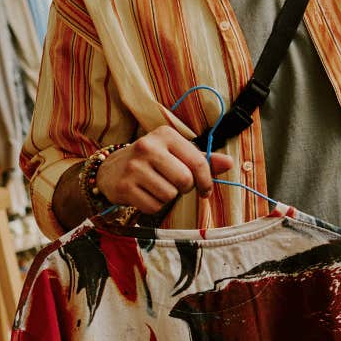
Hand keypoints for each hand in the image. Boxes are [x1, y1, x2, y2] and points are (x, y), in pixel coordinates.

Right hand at [95, 127, 233, 213]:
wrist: (111, 169)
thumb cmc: (151, 161)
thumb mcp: (175, 154)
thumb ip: (202, 160)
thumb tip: (229, 163)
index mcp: (165, 135)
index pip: (198, 162)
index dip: (206, 181)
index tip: (205, 190)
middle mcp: (148, 147)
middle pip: (185, 181)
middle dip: (184, 188)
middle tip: (173, 185)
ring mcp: (134, 167)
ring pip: (169, 195)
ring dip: (167, 197)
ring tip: (156, 187)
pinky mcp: (125, 186)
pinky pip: (154, 206)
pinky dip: (154, 206)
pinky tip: (145, 195)